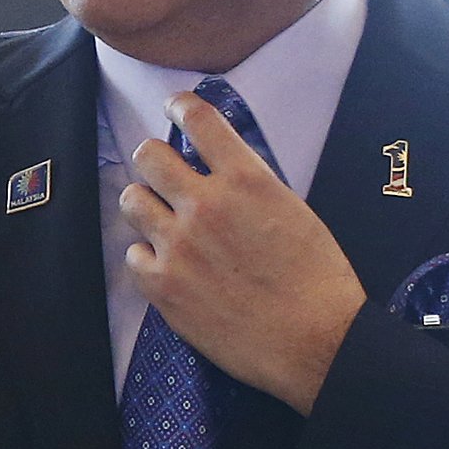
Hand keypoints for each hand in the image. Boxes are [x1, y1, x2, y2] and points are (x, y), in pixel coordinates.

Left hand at [122, 94, 366, 413]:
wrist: (315, 342)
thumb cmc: (317, 280)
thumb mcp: (293, 212)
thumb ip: (250, 186)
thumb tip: (220, 172)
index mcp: (246, 180)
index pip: (198, 119)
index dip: (180, 106)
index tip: (175, 107)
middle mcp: (205, 205)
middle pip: (148, 155)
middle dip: (155, 160)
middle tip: (164, 174)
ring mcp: (177, 244)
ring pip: (131, 200)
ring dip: (146, 205)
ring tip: (164, 220)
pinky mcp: (161, 284)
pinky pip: (133, 254)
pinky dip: (148, 257)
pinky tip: (170, 266)